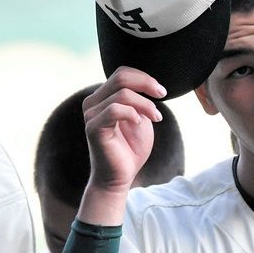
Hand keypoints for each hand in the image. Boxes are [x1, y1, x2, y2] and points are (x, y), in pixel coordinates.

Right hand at [79, 67, 164, 224]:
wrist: (120, 178)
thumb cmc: (131, 151)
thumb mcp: (141, 119)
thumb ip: (140, 101)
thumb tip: (148, 85)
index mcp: (103, 98)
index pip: (122, 74)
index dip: (144, 78)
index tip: (162, 92)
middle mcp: (93, 103)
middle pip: (121, 77)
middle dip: (146, 84)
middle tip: (162, 96)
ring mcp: (91, 115)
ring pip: (122, 94)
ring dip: (145, 105)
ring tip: (156, 118)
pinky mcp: (93, 128)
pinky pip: (114, 110)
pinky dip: (132, 114)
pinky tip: (140, 123)